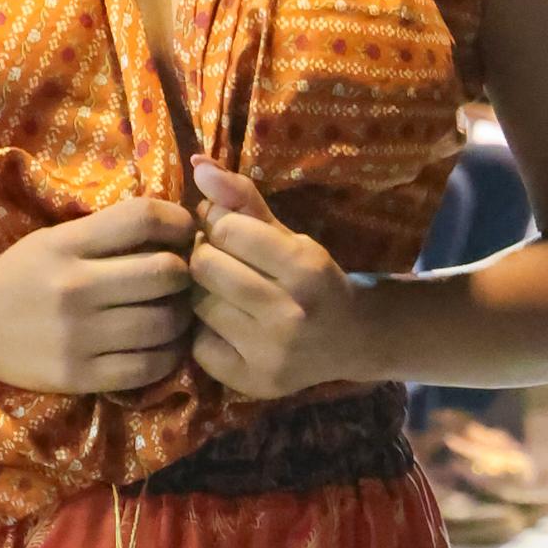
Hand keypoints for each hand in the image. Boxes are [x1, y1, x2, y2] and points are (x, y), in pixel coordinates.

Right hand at [0, 199, 197, 395]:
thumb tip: (180, 229)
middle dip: (186, 274)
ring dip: (181, 317)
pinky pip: (148, 366)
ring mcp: (77, 336)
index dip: (180, 221)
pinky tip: (162, 345)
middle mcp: (73, 287)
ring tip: (174, 312)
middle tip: (183, 279)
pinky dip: (168, 355)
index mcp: (67, 244)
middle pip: (166, 273)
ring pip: (165, 323)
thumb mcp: (54, 240)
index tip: (185, 232)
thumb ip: (108, 234)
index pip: (144, 217)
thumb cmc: (19, 277)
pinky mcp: (78, 376)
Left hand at [185, 162, 370, 398]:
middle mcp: (291, 314)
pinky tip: (227, 326)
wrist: (351, 339)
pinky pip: (198, 344)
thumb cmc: (312, 278)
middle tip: (221, 262)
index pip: (228, 231)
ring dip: (203, 293)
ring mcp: (271, 354)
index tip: (230, 234)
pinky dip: (204, 331)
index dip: (220, 226)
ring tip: (224, 293)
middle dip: (207, 257)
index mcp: (306, 268)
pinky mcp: (252, 382)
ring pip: (198, 305)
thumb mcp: (287, 233)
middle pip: (206, 267)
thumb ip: (242, 198)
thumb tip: (197, 165)